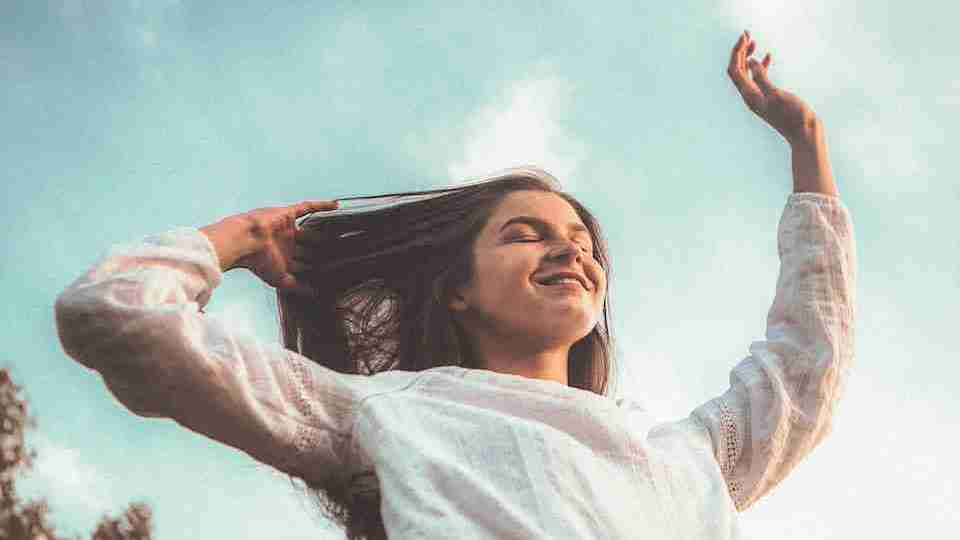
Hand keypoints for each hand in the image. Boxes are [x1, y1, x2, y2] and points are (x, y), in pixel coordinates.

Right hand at [202, 200, 338, 296]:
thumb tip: (316, 294)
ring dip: (325, 232)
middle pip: (310, 249)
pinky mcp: (288, 214)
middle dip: (323, 252)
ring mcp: (287, 229)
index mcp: (283, 259)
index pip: (305, 265)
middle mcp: (286, 244)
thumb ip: (299, 287)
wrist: (245, 241)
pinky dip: (321, 205)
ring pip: (311, 231)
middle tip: (343, 252)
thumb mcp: (281, 280)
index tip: (335, 272)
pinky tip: (336, 205)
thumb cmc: (259, 262)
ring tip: (343, 233)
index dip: (317, 268)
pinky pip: (308, 207)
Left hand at [727, 31, 819, 143]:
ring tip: (754, 42)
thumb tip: (750, 61)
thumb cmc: (793, 116)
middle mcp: (750, 97)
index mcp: (750, 96)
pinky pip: (759, 79)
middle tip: (747, 34)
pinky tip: (767, 56)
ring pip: (747, 74)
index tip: (745, 37)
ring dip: (748, 57)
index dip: (737, 52)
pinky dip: (760, 66)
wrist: (804, 133)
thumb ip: (761, 78)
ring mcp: (759, 98)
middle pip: (738, 70)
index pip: (735, 70)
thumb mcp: (776, 94)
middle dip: (740, 52)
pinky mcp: (768, 98)